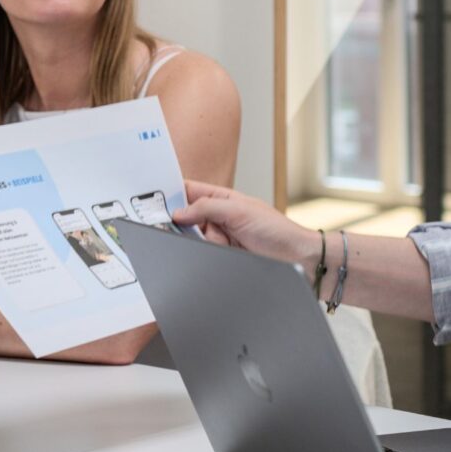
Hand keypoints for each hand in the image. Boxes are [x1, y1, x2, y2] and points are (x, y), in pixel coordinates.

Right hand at [173, 181, 319, 266]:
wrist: (297, 260)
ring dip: (197, 242)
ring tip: (218, 242)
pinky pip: (202, 255)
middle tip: (175, 224)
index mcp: (222, 198)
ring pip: (191, 239)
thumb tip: (179, 212)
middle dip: (181, 222)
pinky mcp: (221, 257)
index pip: (189, 191)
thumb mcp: (240, 211)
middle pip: (185, 218)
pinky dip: (203, 255)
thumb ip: (208, 207)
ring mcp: (219, 239)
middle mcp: (218, 217)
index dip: (172, 194)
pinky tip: (218, 253)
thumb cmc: (278, 231)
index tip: (154, 199)